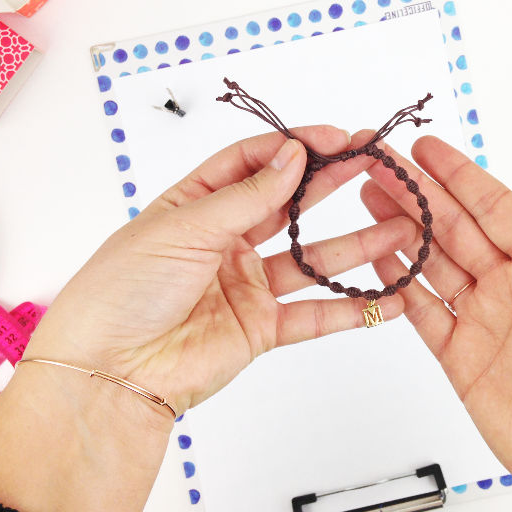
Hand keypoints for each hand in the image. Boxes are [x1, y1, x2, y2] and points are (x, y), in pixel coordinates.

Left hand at [0, 128, 413, 511]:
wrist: (109, 373)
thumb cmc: (125, 289)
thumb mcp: (185, 228)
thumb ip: (247, 196)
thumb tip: (294, 154)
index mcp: (196, 206)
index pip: (252, 163)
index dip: (294, 147)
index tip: (336, 138)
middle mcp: (225, 241)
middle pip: (289, 204)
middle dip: (333, 183)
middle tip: (376, 164)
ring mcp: (246, 285)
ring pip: (312, 258)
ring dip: (357, 245)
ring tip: (402, 227)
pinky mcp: (261, 328)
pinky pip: (314, 314)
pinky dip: (352, 309)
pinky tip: (388, 297)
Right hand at [361, 135, 511, 511]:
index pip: (497, 209)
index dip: (460, 176)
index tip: (428, 149)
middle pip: (454, 228)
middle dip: (416, 193)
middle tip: (379, 165)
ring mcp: (485, 321)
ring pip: (432, 263)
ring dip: (400, 230)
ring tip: (368, 199)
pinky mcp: (462, 358)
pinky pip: (423, 313)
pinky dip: (396, 285)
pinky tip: (377, 258)